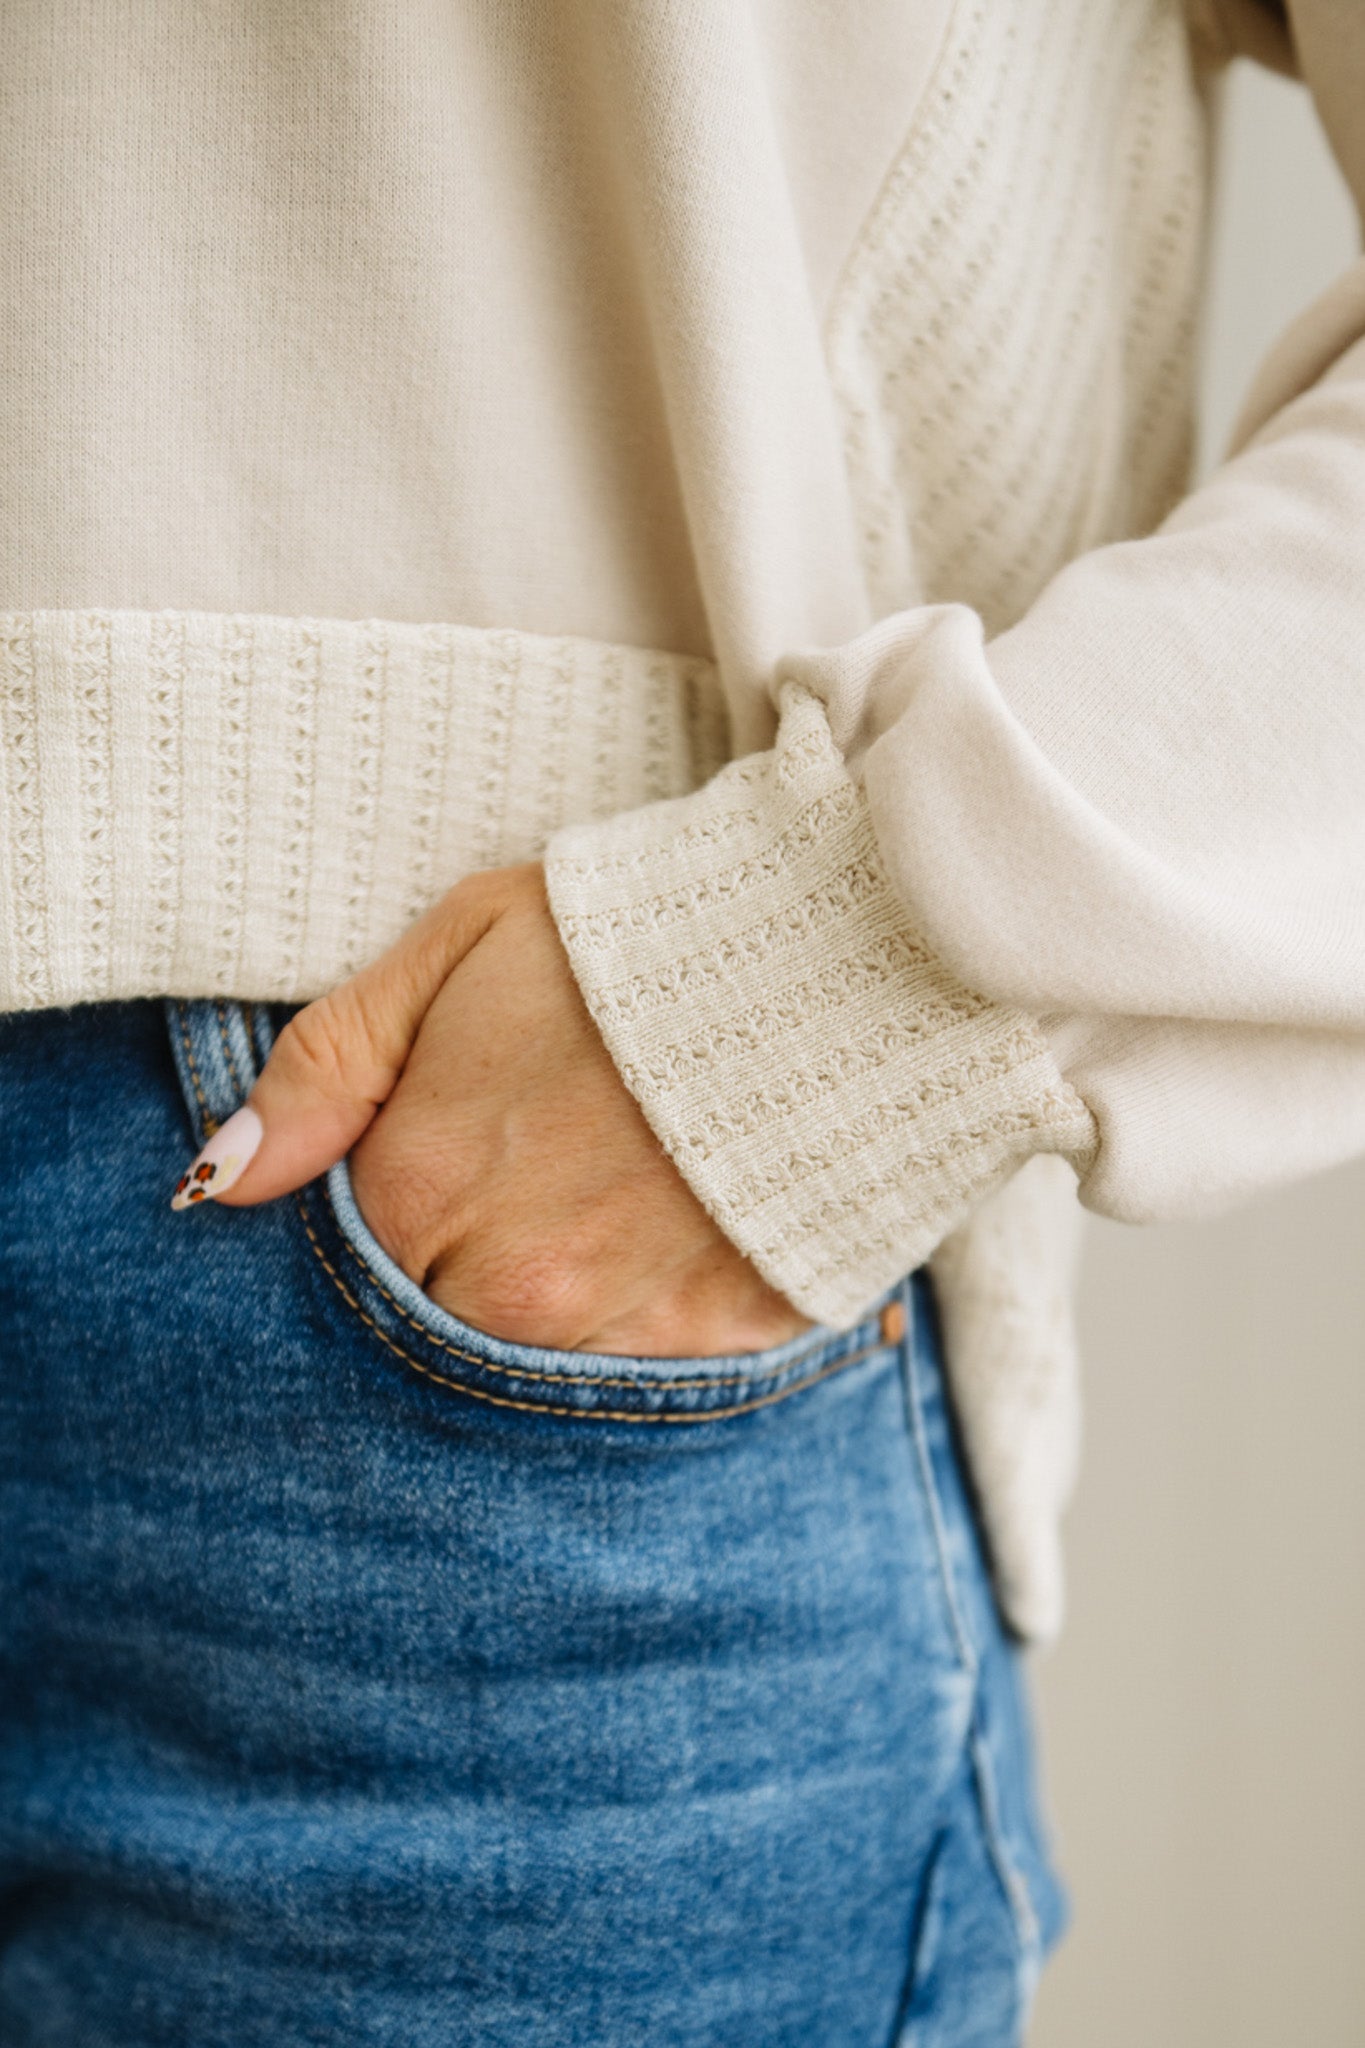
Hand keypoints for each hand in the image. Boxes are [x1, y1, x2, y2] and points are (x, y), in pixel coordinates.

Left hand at [207, 864, 812, 1356]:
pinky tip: (671, 1232)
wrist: (826, 958)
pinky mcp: (712, 1341)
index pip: (356, 1260)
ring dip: (557, 1299)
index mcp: (418, 1190)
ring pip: (537, 1362)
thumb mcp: (453, 952)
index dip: (403, 1202)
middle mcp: (504, 1287)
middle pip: (440, 1323)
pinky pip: (644, 1372)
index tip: (459, 1150)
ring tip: (610, 1196)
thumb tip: (222, 1177)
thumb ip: (328, 1066)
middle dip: (470, 1261)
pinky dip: (646, 1315)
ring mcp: (611, 1329)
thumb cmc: (623, 944)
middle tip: (536, 1171)